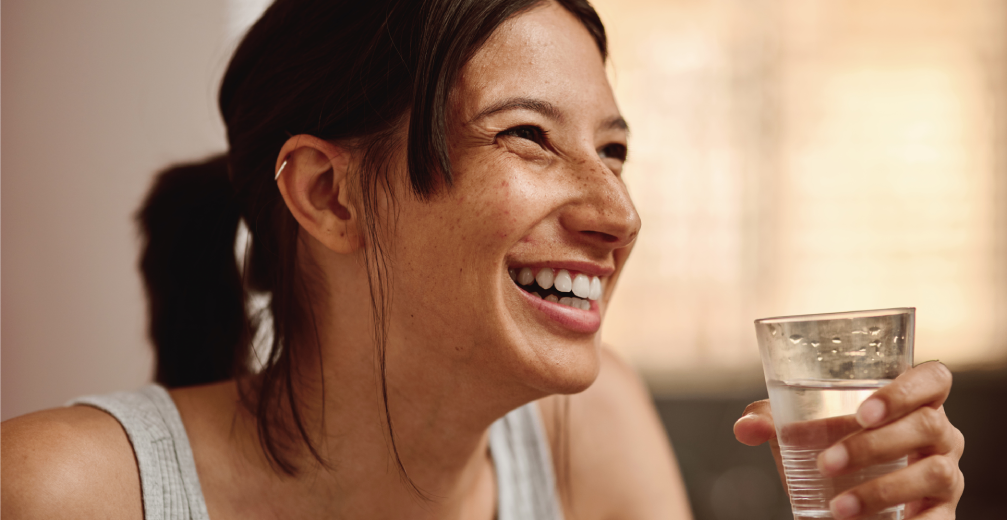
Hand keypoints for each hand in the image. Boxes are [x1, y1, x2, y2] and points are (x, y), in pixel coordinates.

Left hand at [733, 361, 963, 518]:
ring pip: (933, 473)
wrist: (840, 502)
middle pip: (926, 426)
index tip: (863, 412)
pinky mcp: (943, 511)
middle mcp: (939, 432)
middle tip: (825, 463)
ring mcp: (946, 472)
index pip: (931, 379)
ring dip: (882, 490)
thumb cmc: (829, 449)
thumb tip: (745, 428)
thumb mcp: (799, 432)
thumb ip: (771, 421)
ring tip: (838, 508)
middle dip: (873, 446)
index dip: (905, 390)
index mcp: (911, 401)